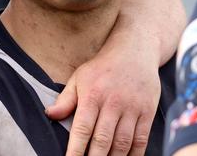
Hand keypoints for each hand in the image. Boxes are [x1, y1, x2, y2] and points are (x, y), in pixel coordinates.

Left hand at [45, 47, 160, 155]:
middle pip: (102, 140)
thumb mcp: (79, 78)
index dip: (75, 150)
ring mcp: (132, 109)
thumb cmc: (102, 67)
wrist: (135, 51)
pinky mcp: (147, 112)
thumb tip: (50, 115)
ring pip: (122, 143)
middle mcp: (112, 104)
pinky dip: (134, 155)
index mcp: (92, 96)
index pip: (82, 129)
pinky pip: (141, 140)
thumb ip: (65, 99)